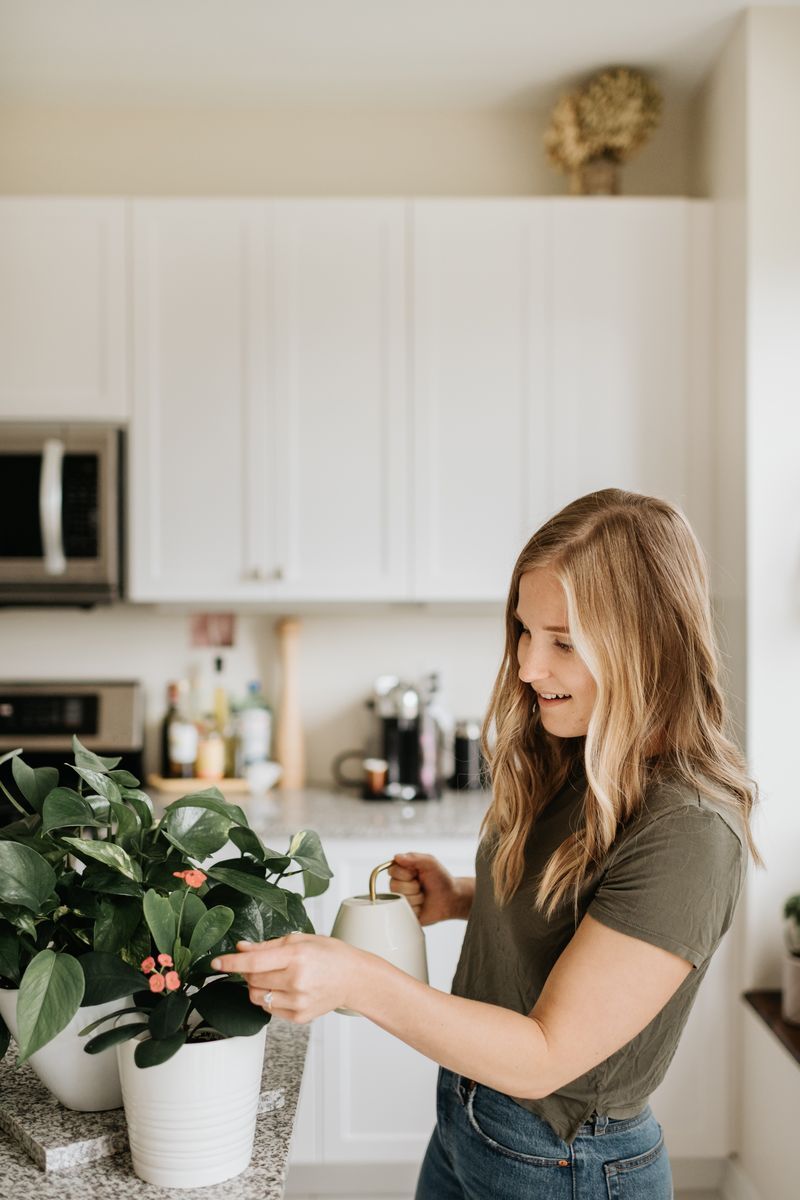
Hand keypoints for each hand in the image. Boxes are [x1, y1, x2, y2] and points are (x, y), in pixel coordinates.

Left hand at [210, 933, 361, 1022]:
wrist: (353, 978)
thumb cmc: (330, 955)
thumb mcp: (301, 940)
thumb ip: (268, 946)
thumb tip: (241, 948)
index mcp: (297, 956)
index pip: (254, 962)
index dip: (231, 962)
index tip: (216, 962)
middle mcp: (296, 981)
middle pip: (252, 979)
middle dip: (249, 971)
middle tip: (261, 964)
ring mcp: (298, 1001)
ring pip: (257, 997)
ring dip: (257, 986)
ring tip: (275, 977)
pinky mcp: (299, 1017)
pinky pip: (269, 1009)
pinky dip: (270, 998)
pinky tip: (285, 989)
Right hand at [389, 853, 469, 924]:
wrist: (451, 899)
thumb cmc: (441, 880)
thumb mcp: (431, 863)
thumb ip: (414, 857)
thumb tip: (397, 857)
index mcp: (403, 870)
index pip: (392, 871)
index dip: (406, 874)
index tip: (417, 873)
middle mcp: (399, 884)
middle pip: (394, 886)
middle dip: (413, 887)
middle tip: (422, 886)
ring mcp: (401, 899)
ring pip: (400, 900)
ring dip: (416, 898)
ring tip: (423, 896)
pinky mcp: (405, 913)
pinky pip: (404, 912)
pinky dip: (417, 909)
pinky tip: (422, 906)